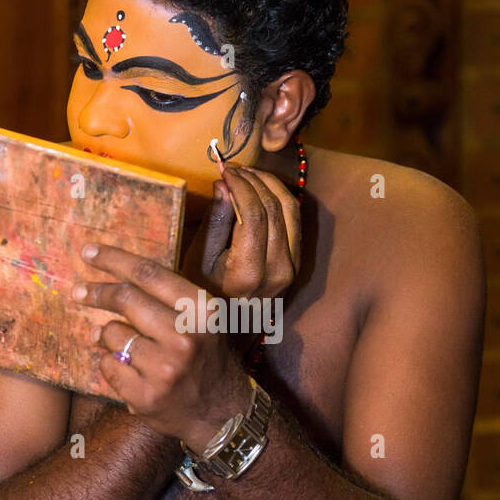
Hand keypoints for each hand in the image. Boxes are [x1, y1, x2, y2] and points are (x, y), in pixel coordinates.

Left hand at [75, 243, 251, 452]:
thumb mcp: (202, 321)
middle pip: (126, 299)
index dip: (115, 259)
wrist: (222, 414)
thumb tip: (115, 277)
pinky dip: (108, 363)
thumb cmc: (206, 359)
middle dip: (97, 293)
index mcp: (202, 311)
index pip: (150, 274)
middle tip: (80, 293)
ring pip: (112, 334)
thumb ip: (167, 298)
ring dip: (107, 336)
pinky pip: (107, 366)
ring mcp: (164, 369)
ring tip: (118, 343)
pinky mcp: (145, 396)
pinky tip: (126, 368)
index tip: (89, 251)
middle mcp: (185, 338)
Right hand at [182, 166, 301, 300]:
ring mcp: (293, 268)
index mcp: (249, 273)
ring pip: (291, 210)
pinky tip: (261, 189)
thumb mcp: (200, 262)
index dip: (241, 185)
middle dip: (254, 180)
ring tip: (247, 173)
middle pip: (275, 208)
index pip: (255, 213)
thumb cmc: (206, 298)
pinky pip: (294, 222)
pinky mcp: (298, 264)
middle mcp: (278, 271)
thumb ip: (216, 222)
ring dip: (270, 185)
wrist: (233, 331)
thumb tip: (224, 183)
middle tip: (233, 167)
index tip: (225, 169)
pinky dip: (280, 199)